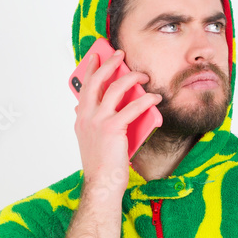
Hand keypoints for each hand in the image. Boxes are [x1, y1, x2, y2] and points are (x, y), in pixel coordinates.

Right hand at [73, 49, 160, 199]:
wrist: (102, 183)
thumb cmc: (102, 165)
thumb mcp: (95, 140)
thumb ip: (97, 122)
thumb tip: (111, 107)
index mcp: (82, 118)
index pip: (84, 87)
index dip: (90, 69)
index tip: (95, 57)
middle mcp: (86, 116)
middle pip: (97, 81)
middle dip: (110, 64)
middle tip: (120, 54)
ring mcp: (98, 121)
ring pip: (114, 89)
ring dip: (131, 78)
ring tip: (143, 75)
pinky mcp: (113, 128)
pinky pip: (133, 107)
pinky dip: (146, 100)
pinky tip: (155, 98)